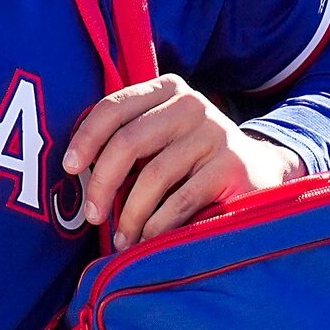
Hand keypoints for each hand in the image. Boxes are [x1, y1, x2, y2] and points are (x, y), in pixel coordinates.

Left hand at [63, 73, 305, 251]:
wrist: (261, 174)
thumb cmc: (190, 161)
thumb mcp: (158, 140)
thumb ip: (124, 141)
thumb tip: (72, 169)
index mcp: (166, 90)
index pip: (113, 107)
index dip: (85, 138)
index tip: (68, 168)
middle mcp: (191, 104)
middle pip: (128, 142)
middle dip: (102, 183)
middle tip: (92, 216)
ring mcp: (216, 133)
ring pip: (153, 175)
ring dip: (130, 213)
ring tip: (122, 238)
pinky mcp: (233, 166)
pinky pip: (180, 200)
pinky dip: (157, 224)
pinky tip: (148, 239)